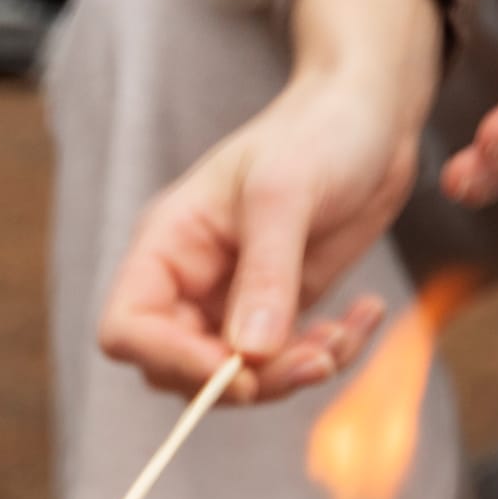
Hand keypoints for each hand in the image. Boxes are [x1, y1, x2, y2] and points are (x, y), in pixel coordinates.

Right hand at [98, 0, 443, 401]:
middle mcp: (191, 282)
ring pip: (240, 378)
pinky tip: (364, 315)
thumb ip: (266, 274)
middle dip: (248, 380)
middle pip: (183, 369)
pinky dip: (329, 353)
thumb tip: (248, 356)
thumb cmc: (317, 133)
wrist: (370, 118)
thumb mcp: (286, 193)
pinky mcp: (280, 311)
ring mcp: (234, 302)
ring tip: (344, 337)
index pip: (127, 328)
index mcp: (167, 245)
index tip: (239, 373)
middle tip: (315, 361)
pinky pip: (289, 362)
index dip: (170, 361)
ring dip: (296, 374)